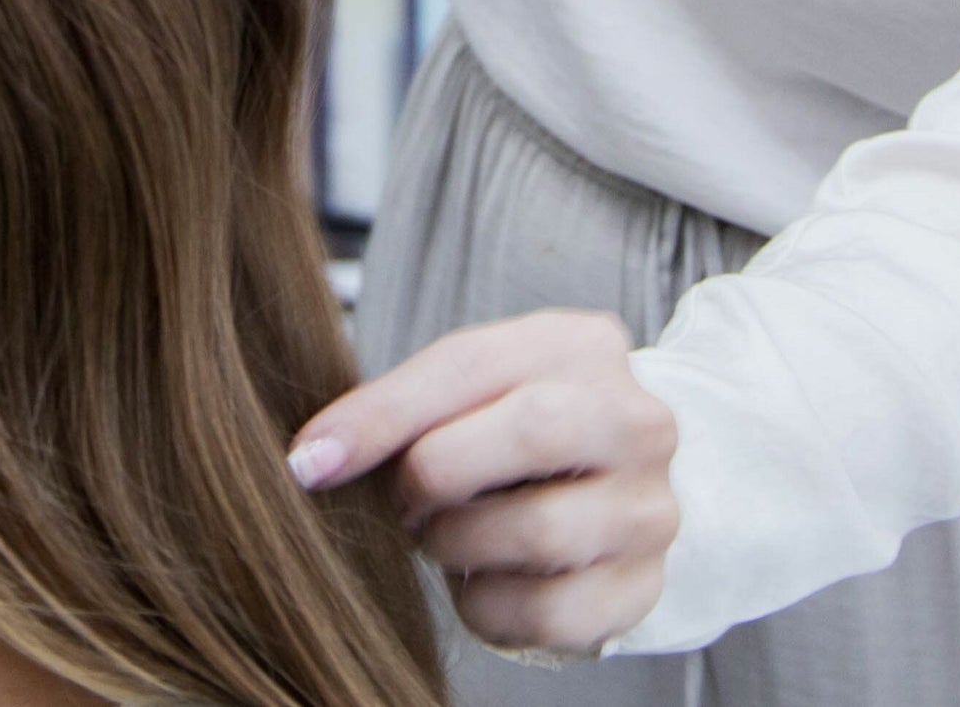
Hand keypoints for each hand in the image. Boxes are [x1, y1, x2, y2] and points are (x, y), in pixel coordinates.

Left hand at [287, 309, 678, 659]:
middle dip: (438, 475)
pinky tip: (479, 581)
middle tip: (406, 501)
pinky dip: (488, 606)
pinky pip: (548, 611)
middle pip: (532, 431)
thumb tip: (310, 461)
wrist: (605, 493)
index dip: (382, 415)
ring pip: (539, 531)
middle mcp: (636, 420)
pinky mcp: (643, 588)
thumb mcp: (464, 394)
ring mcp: (649, 508)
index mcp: (581, 347)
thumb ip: (396, 410)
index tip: (312, 459)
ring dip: (459, 544)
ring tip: (445, 536)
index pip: (471, 365)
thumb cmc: (509, 432)